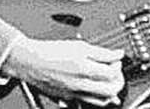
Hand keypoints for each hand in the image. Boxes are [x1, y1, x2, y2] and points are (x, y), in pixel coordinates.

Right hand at [0, 37, 124, 106]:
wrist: (30, 61)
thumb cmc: (51, 51)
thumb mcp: (80, 46)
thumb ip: (102, 52)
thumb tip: (118, 54)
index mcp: (84, 69)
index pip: (112, 73)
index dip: (119, 66)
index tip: (117, 59)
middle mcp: (79, 85)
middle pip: (110, 91)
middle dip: (118, 81)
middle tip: (116, 71)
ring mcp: (74, 94)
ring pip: (101, 101)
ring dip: (110, 92)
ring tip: (109, 80)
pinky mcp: (68, 98)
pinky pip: (88, 103)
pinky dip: (97, 98)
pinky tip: (98, 88)